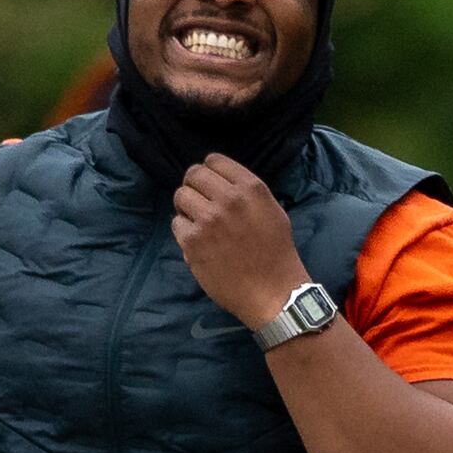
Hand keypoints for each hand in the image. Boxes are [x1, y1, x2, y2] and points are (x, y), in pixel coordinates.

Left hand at [169, 153, 306, 326]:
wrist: (273, 292)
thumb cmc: (276, 254)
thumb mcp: (272, 211)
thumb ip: (247, 193)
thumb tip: (220, 182)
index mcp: (251, 188)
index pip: (214, 160)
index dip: (208, 172)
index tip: (209, 185)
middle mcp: (229, 199)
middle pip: (193, 174)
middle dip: (193, 186)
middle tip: (198, 202)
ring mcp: (208, 220)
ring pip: (181, 196)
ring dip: (186, 207)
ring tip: (197, 222)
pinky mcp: (193, 241)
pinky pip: (176, 223)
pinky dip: (184, 232)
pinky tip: (198, 242)